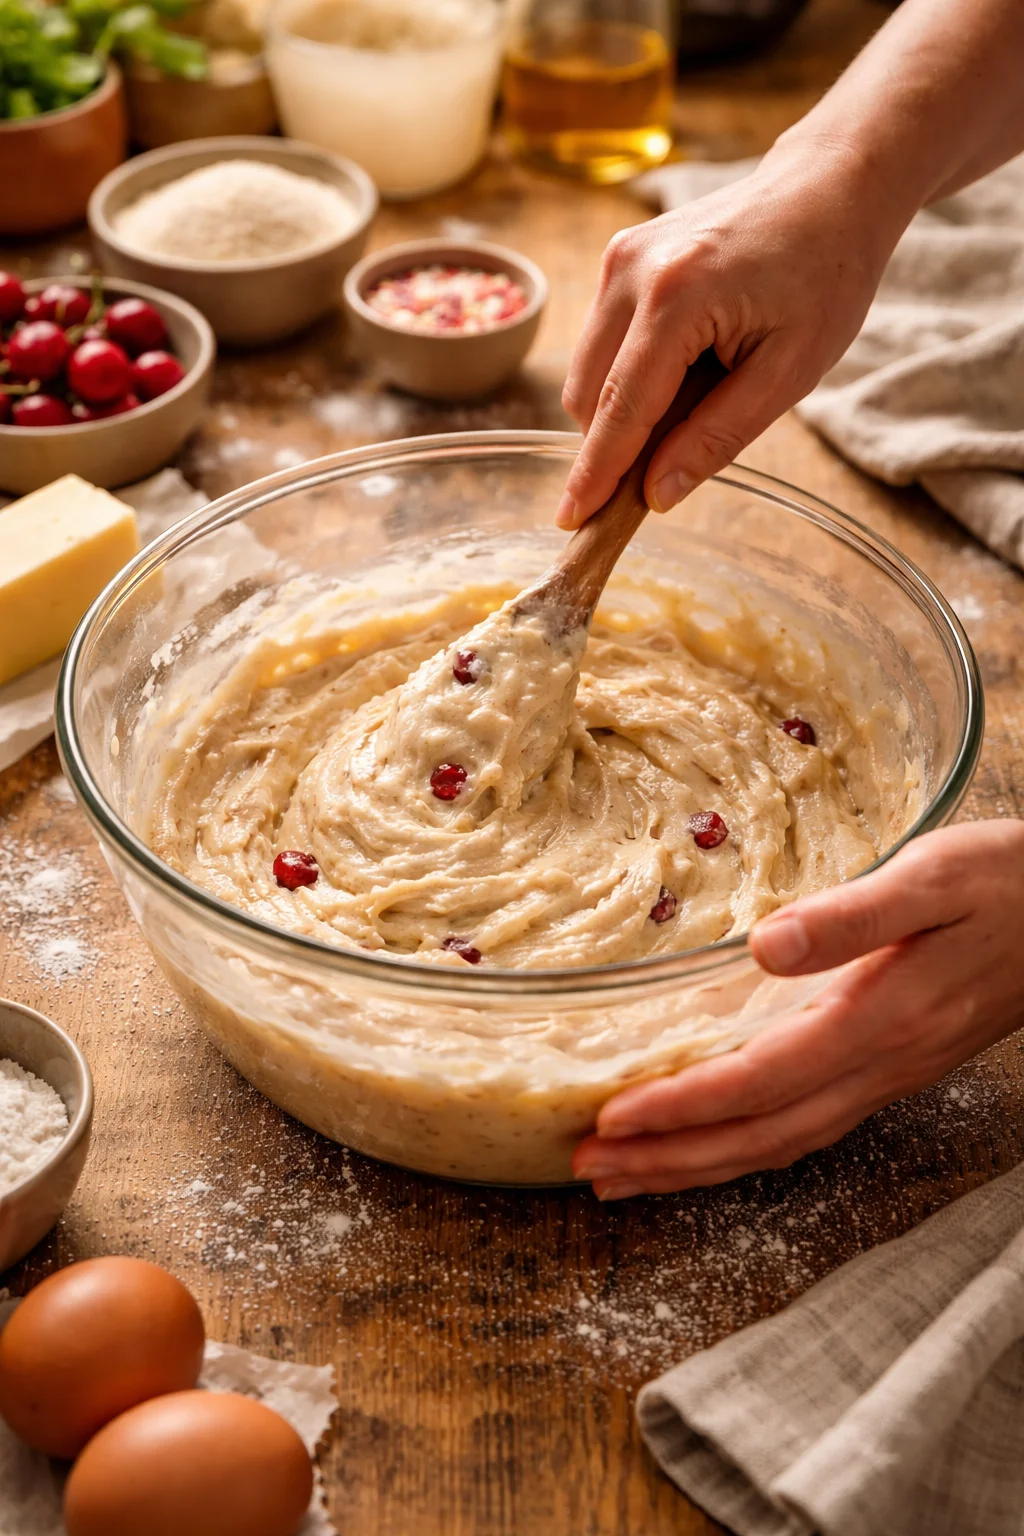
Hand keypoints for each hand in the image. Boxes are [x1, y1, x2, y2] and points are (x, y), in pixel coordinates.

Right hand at [557, 137, 908, 530]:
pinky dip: (631, 374)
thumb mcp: (789, 373)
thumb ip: (717, 437)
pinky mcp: (618, 257)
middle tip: (678, 457)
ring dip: (626, 407)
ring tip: (701, 391)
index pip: (620, 410)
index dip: (596, 474)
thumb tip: (656, 495)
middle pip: (588, 396)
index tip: (573, 522)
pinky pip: (602, 343)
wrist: (829, 189)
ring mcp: (618, 259)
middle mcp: (630, 272)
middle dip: (615, 443)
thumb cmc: (825, 275)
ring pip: (588, 373)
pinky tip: (688, 364)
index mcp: (676, 298)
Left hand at [573, 822, 1023, 1199]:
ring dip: (700, 1165)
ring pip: (782, 1143)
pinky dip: (746, 1146)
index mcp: (880, 1019)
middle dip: (671, 1159)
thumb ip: (852, 914)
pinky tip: (712, 1144)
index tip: (611, 1118)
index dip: (682, 1105)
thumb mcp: (932, 877)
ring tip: (627, 1176)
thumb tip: (765, 945)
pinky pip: (807, 1127)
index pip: (760, 1081)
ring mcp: (890, 1076)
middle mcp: (881, 1065)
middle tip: (588, 1169)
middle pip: (761, 1135)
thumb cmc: (1005, 882)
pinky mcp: (894, 1068)